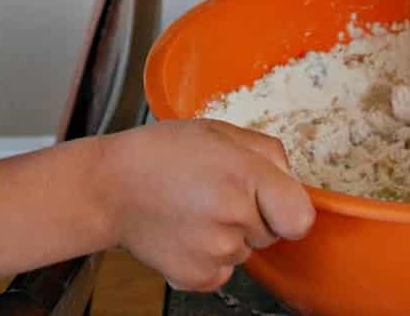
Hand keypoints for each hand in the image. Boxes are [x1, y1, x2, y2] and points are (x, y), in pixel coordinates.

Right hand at [99, 119, 314, 291]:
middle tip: (214, 192)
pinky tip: (185, 231)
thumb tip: (289, 177)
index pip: (300, 216)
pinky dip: (208, 257)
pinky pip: (223, 270)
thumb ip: (266, 151)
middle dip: (251, 214)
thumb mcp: (217, 132)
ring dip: (227, 234)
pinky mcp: (197, 277)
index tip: (275, 204)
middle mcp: (233, 216)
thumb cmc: (160, 154)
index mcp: (244, 175)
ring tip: (192, 208)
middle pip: (271, 232)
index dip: (289, 210)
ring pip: (244, 250)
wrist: (109, 188)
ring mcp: (215, 251)